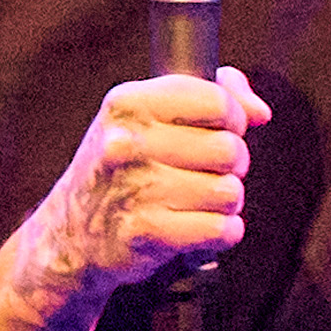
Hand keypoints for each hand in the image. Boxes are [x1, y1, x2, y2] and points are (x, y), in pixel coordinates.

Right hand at [27, 66, 268, 297]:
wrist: (70, 233)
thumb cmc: (122, 169)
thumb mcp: (147, 118)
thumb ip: (210, 96)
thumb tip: (259, 111)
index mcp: (127, 104)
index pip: (215, 100)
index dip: (232, 118)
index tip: (224, 129)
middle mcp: (126, 143)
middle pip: (228, 148)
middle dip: (232, 164)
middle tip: (210, 172)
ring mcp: (133, 189)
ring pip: (228, 192)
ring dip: (226, 201)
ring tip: (201, 202)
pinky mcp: (144, 235)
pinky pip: (220, 230)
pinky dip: (223, 232)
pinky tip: (203, 228)